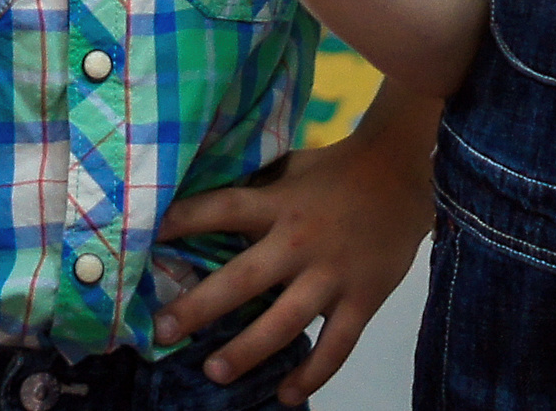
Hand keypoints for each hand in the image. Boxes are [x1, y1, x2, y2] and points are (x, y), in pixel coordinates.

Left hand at [151, 117, 435, 403]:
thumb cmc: (340, 168)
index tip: (149, 238)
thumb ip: (258, 188)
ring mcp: (331, 274)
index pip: (223, 209)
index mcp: (278, 204)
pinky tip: (287, 394)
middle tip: (163, 332)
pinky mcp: (362, 298)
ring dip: (247, 350)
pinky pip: (336, 346)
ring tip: (214, 372)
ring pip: (284, 322)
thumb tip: (209, 205)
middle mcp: (298, 241)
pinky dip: (313, 373)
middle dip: (199, 307)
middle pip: (243, 278)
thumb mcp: (293, 167)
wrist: (406, 171)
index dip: (185, 221)